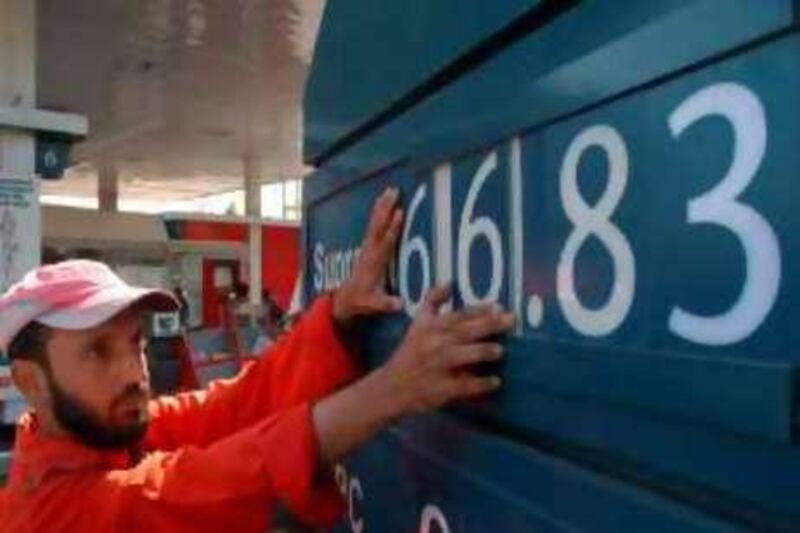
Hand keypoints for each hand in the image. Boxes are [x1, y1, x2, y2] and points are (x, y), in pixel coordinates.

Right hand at [312, 285, 514, 463]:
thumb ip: (432, 301)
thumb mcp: (418, 323)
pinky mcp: (441, 389)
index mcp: (432, 327)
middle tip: (511, 320)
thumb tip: (450, 281)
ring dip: (483, 352)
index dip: (479, 310)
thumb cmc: (410, 352)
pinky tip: (496, 382)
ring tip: (500, 350)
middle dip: (490, 325)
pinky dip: (481, 384)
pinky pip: (464, 386)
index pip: (459, 315)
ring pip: (464, 356)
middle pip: (465, 331)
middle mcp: (435, 344)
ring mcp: (438, 367)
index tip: (499, 306)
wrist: (392, 387)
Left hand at [332, 187, 403, 325]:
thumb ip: (386, 303)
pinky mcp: (368, 245)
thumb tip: (400, 304)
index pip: (385, 242)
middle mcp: (370, 251)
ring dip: (382, 205)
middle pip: (379, 225)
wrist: (347, 298)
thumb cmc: (362, 300)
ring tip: (390, 190)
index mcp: (375, 263)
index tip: (399, 213)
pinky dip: (379, 211)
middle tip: (394, 191)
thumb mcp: (374, 304)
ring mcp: (368, 246)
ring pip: (375, 222)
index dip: (392, 228)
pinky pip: (374, 224)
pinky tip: (383, 201)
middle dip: (386, 208)